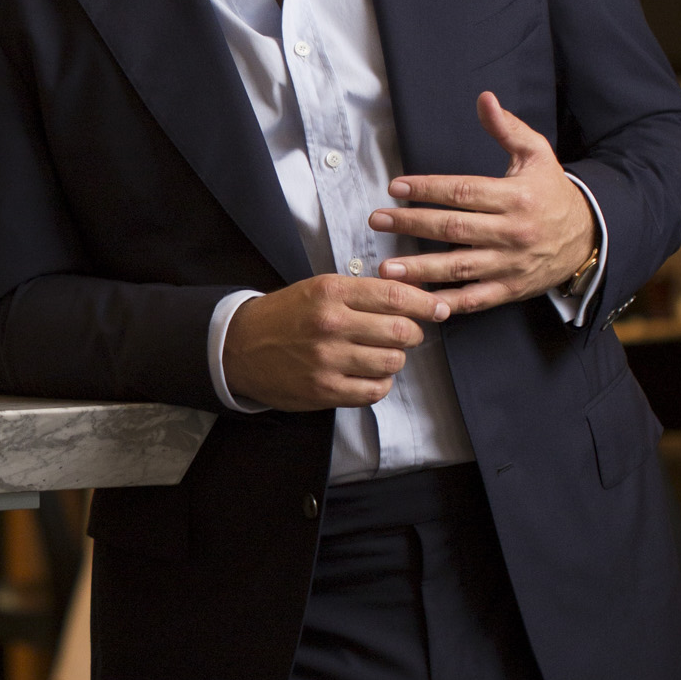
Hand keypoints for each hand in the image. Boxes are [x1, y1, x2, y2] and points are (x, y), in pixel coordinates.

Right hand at [222, 273, 445, 411]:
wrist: (241, 346)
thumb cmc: (286, 315)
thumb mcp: (320, 288)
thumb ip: (363, 293)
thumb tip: (413, 297)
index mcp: (332, 292)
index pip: (395, 296)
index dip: (425, 303)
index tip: (439, 309)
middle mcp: (331, 324)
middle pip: (401, 331)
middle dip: (413, 334)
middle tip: (406, 334)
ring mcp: (328, 360)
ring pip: (392, 362)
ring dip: (394, 359)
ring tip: (380, 354)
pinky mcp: (324, 390)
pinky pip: (374, 391)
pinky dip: (380, 383)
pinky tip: (369, 375)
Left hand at [368, 94, 596, 314]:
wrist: (588, 237)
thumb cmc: (552, 192)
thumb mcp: (537, 154)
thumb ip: (507, 128)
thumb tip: (484, 99)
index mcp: (516, 196)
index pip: (463, 192)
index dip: (428, 189)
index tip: (397, 188)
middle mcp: (512, 232)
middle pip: (454, 228)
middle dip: (412, 224)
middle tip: (378, 221)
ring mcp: (511, 264)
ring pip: (459, 267)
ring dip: (420, 268)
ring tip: (386, 268)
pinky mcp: (511, 289)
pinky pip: (475, 299)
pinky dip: (447, 302)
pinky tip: (419, 300)